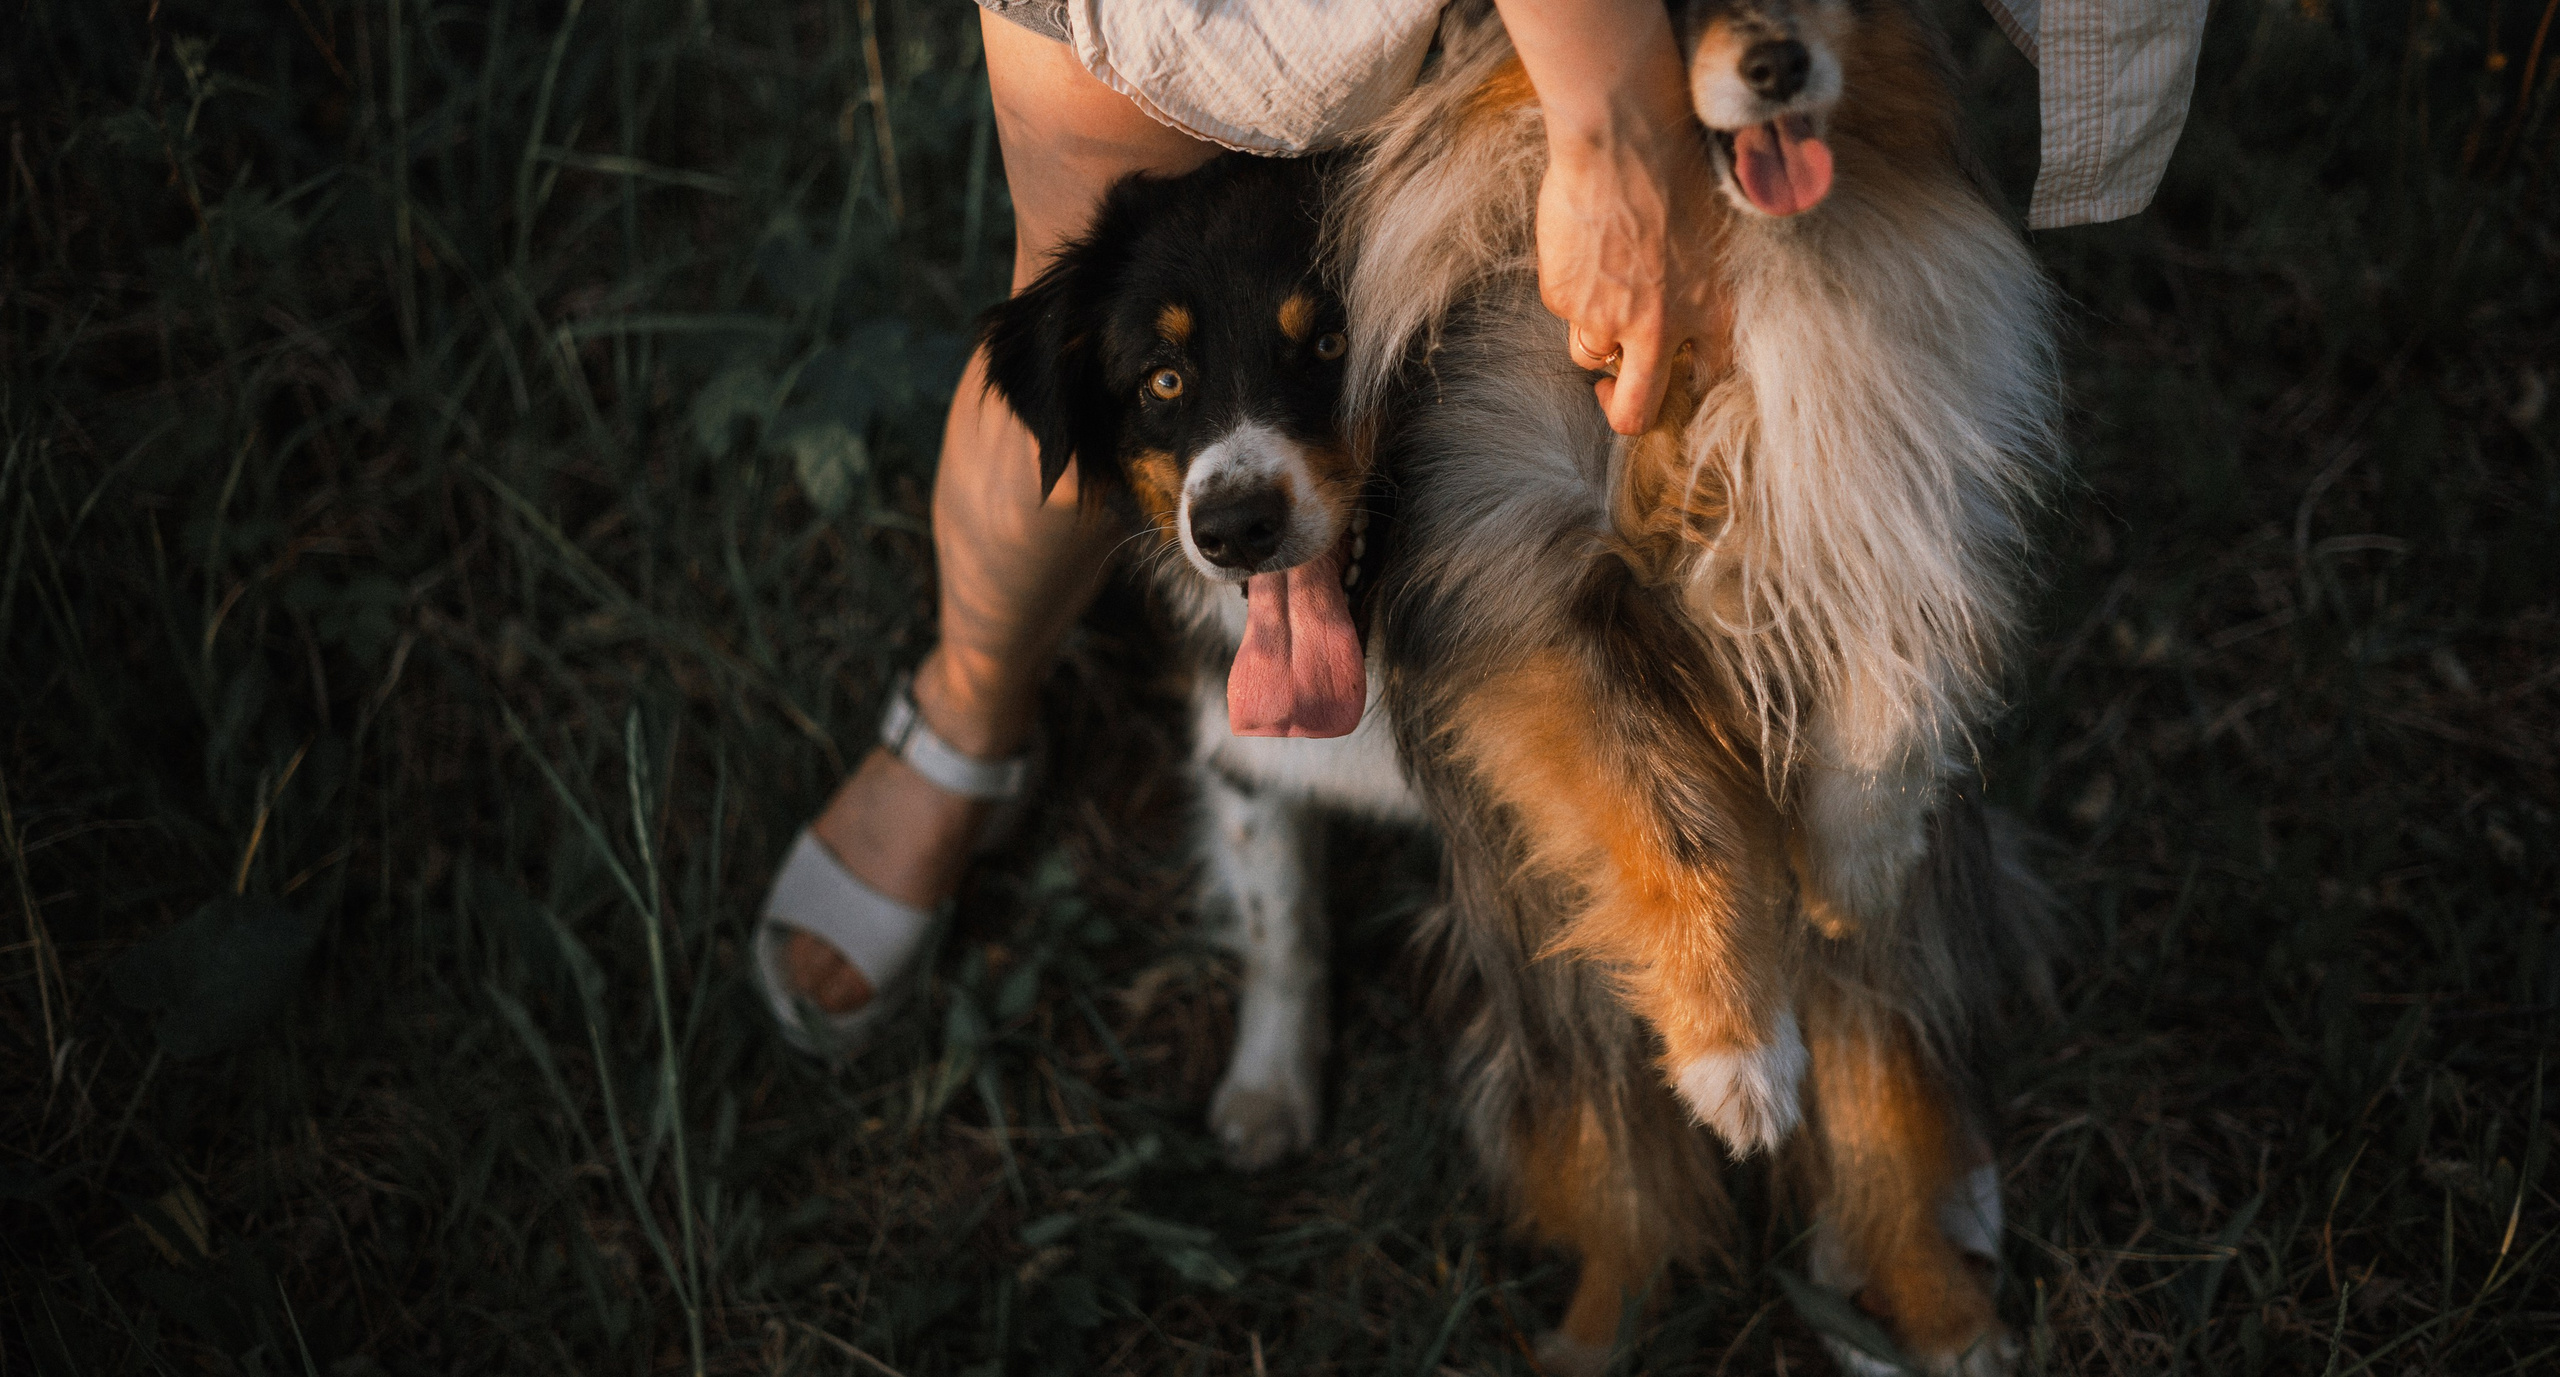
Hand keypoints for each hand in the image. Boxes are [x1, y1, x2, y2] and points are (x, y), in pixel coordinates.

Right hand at [1536, 109, 1724, 433]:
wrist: (1625, 137)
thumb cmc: (1681, 168)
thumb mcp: (1717, 235)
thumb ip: (1703, 285)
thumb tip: (1684, 314)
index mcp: (1712, 312)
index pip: (1706, 378)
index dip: (1685, 382)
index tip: (1670, 375)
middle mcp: (1660, 329)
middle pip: (1635, 412)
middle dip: (1620, 409)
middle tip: (1612, 391)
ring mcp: (1606, 318)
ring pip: (1590, 354)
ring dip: (1594, 332)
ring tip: (1601, 279)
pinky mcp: (1563, 297)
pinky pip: (1563, 308)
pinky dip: (1570, 285)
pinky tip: (1582, 241)